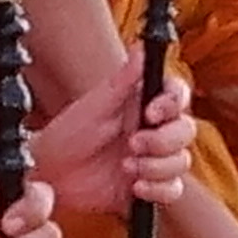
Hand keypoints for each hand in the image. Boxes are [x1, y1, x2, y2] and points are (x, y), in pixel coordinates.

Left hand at [31, 66, 192, 217]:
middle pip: (186, 131)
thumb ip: (122, 79)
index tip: (151, 113)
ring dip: (157, 166)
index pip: (179, 97)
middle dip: (163, 141)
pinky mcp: (150, 186)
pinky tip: (135, 187)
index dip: (174, 103)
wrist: (50, 174)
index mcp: (145, 105)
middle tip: (132, 145)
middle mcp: (155, 131)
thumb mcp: (94, 105)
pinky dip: (159, 190)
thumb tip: (141, 47)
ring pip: (182, 161)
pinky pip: (173, 190)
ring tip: (126, 167)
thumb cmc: (68, 133)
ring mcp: (154, 159)